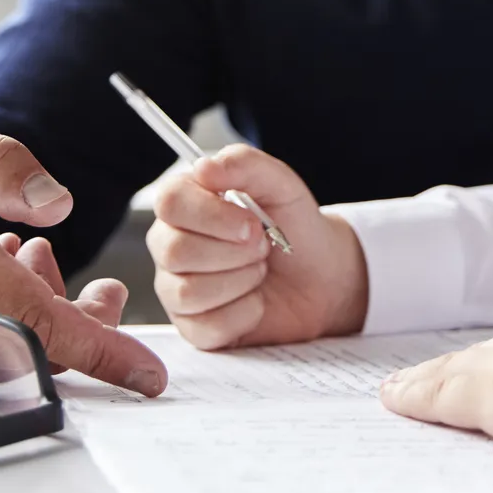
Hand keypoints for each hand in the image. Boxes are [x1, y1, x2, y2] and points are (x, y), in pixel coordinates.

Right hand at [0, 118, 167, 395]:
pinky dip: (3, 340)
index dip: (100, 351)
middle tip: (99, 290)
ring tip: (27, 263)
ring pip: (6, 368)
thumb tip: (59, 203)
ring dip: (40, 326)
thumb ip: (4, 164)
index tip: (144, 375)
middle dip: (81, 328)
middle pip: (32, 355)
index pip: (37, 325)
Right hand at [144, 144, 367, 349]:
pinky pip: (208, 326)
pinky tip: (256, 300)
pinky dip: (245, 312)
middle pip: (174, 250)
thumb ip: (246, 165)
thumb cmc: (296, 230)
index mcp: (187, 204)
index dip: (211, 215)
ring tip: (258, 271)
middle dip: (234, 252)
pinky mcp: (194, 328)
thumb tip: (204, 166)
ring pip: (188, 292)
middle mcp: (172, 245)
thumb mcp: (282, 186)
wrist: (324, 278)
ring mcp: (177, 289)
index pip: (169, 202)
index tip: (252, 222)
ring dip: (241, 281)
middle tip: (263, 247)